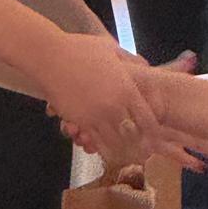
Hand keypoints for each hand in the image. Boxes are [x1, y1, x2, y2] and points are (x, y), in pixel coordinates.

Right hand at [44, 39, 207, 171]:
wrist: (50, 58)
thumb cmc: (80, 50)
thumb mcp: (111, 50)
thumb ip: (131, 60)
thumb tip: (146, 66)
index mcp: (127, 89)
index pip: (148, 118)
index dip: (154, 132)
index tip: (157, 139)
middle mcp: (115, 106)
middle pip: (135, 135)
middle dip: (141, 147)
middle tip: (145, 156)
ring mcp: (97, 116)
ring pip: (116, 143)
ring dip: (122, 152)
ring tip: (127, 159)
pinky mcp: (80, 121)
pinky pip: (95, 142)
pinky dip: (100, 148)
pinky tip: (103, 151)